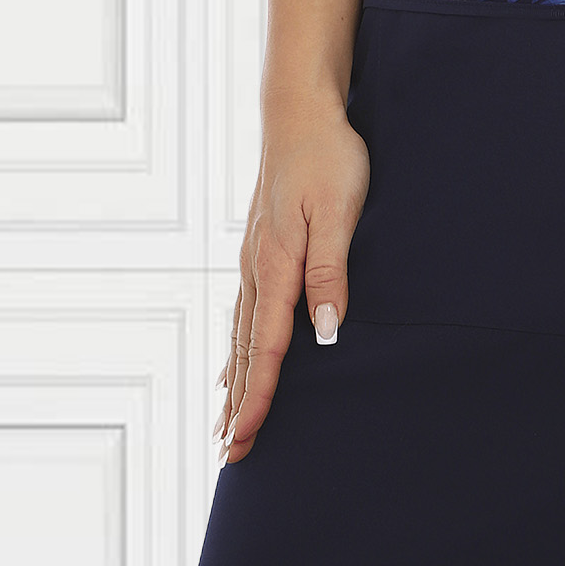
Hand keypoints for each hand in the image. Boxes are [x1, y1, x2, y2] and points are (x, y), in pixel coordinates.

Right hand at [215, 93, 369, 464]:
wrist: (299, 111)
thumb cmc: (328, 157)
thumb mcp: (338, 211)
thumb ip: (331, 270)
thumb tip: (324, 331)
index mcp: (276, 265)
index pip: (266, 347)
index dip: (258, 396)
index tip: (246, 439)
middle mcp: (257, 268)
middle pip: (244, 350)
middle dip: (239, 403)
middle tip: (232, 455)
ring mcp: (254, 259)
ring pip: (239, 333)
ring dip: (235, 380)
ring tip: (226, 422)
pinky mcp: (260, 248)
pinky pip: (243, 311)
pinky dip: (236, 346)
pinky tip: (233, 359)